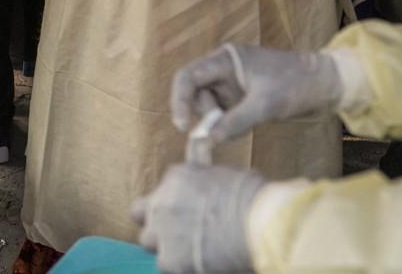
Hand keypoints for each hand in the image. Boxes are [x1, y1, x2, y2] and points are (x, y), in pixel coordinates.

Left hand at [131, 164, 262, 273]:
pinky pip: (166, 267)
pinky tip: (199, 263)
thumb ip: (202, 166)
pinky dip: (180, 266)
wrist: (262, 225)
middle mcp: (161, 203)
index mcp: (175, 177)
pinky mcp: (170, 261)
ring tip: (190, 250)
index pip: (159, 190)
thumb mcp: (223, 172)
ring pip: (149, 242)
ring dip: (166, 245)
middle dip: (155, 221)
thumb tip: (199, 140)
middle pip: (140, 214)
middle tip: (177, 231)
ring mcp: (162, 232)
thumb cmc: (253, 197)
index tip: (184, 209)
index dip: (170, 202)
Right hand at [170, 43, 342, 144]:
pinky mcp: (242, 97)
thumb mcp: (266, 105)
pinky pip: (224, 113)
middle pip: (196, 93)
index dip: (179, 100)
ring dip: (218, 121)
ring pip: (210, 105)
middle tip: (217, 133)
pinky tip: (244, 128)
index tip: (183, 125)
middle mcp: (224, 69)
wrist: (328, 85)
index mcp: (225, 59)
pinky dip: (228, 124)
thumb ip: (234, 123)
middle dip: (204, 114)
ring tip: (242, 127)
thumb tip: (206, 140)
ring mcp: (232, 83)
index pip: (188, 76)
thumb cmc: (297, 85)